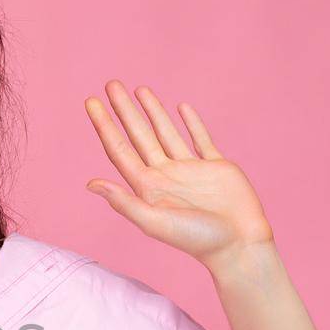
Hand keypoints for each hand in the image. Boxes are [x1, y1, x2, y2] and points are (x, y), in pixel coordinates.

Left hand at [82, 80, 273, 270]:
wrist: (239, 245)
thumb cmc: (197, 240)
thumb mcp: (155, 222)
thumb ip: (124, 202)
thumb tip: (90, 184)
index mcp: (147, 187)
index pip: (119, 149)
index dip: (104, 125)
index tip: (91, 102)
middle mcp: (165, 175)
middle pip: (138, 135)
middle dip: (124, 110)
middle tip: (110, 84)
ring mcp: (190, 170)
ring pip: (166, 133)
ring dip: (152, 112)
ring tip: (139, 90)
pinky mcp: (216, 167)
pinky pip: (200, 139)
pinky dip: (191, 123)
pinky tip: (180, 108)